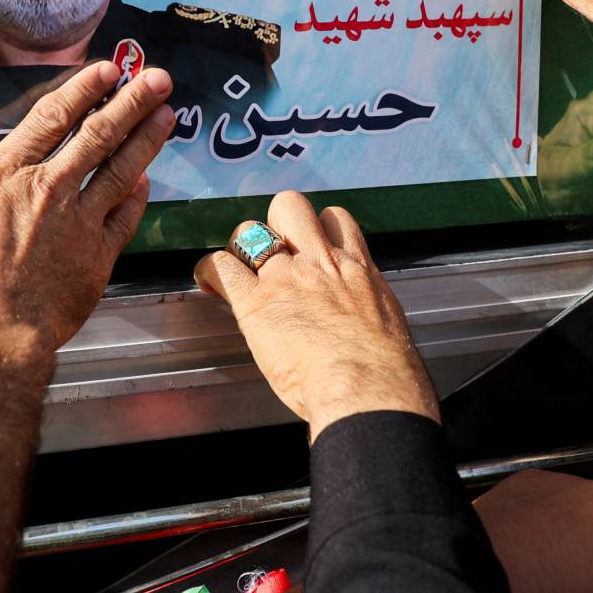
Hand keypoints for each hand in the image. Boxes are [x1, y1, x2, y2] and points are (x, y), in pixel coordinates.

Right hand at [0, 61, 174, 361]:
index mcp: (2, 176)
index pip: (51, 119)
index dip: (81, 90)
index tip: (106, 70)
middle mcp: (46, 190)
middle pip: (98, 134)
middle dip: (131, 101)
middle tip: (157, 77)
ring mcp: (77, 223)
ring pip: (120, 169)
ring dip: (146, 138)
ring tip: (167, 114)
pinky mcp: (97, 258)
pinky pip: (124, 218)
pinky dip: (138, 197)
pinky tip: (147, 182)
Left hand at [193, 192, 435, 440]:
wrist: (366, 385)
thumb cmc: (382, 373)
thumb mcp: (385, 324)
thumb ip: (362, 310)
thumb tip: (357, 324)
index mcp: (355, 269)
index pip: (334, 218)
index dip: (318, 229)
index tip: (310, 247)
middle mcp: (319, 263)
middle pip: (290, 207)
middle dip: (277, 224)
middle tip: (274, 255)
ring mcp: (285, 278)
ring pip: (250, 230)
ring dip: (242, 247)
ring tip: (240, 269)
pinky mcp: (254, 302)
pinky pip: (221, 267)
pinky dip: (210, 271)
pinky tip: (208, 283)